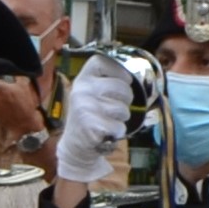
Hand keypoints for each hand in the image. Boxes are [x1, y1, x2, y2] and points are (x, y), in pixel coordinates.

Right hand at [53, 57, 135, 186]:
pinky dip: (118, 131)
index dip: (119, 69)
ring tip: (110, 120)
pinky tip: (107, 132)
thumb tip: (133, 75)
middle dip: (127, 98)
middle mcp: (82, 90)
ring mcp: (85, 108)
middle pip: (121, 86)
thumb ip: (106, 82)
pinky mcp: (91, 126)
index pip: (102, 61)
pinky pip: (119, 126)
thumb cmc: (90, 115)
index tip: (126, 79)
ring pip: (122, 108)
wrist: (75, 145)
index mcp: (82, 79)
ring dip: (122, 117)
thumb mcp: (90, 94)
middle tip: (118, 106)